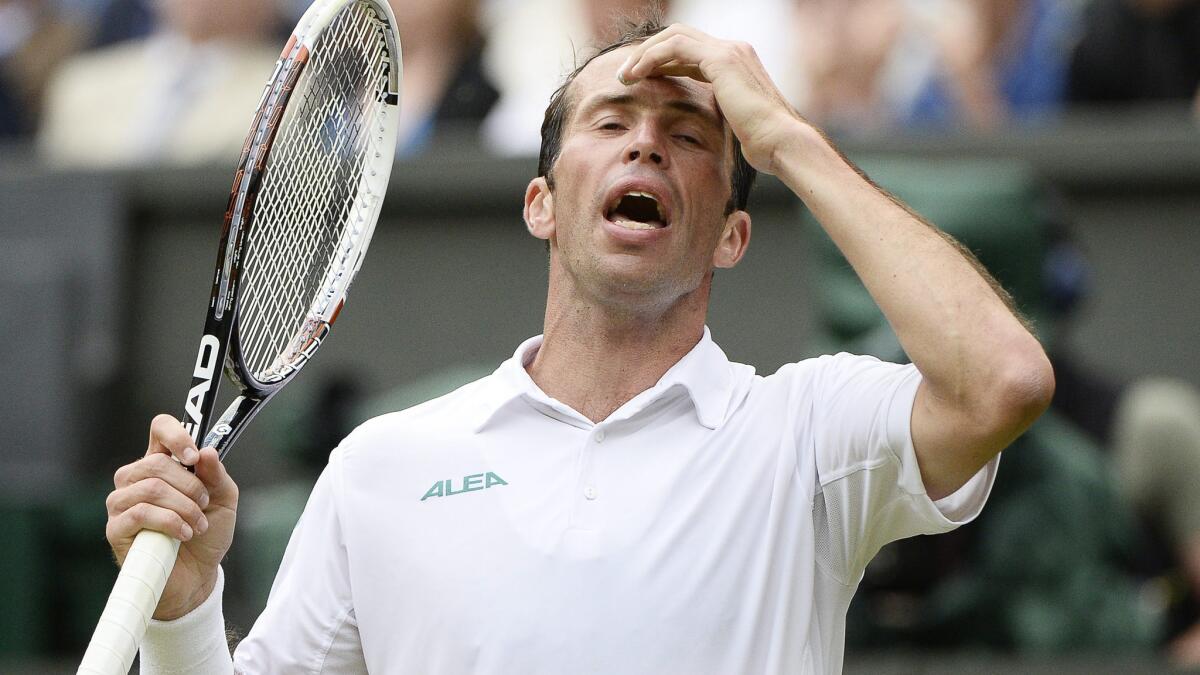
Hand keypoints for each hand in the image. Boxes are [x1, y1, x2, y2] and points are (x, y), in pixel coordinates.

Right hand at [105, 414, 238, 619]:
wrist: (198, 576)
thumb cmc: (207, 534)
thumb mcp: (224, 500)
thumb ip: (217, 474)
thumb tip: (207, 452)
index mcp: (162, 464)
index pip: (159, 430)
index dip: (176, 435)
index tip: (194, 456)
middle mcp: (136, 479)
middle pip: (156, 463)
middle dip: (190, 485)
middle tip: (204, 503)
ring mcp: (122, 503)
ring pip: (151, 488)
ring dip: (184, 507)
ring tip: (197, 525)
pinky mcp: (116, 529)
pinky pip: (141, 513)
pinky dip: (171, 522)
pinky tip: (184, 534)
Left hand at [616, 24, 802, 174]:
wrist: (780, 143)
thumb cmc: (762, 143)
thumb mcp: (735, 122)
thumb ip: (720, 111)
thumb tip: (709, 123)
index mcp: (737, 62)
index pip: (691, 51)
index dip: (663, 61)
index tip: (641, 78)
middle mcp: (734, 49)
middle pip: (680, 36)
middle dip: (649, 52)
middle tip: (626, 74)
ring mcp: (729, 51)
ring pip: (674, 36)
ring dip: (644, 53)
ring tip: (624, 75)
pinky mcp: (721, 59)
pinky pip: (676, 47)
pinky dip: (651, 57)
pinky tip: (636, 75)